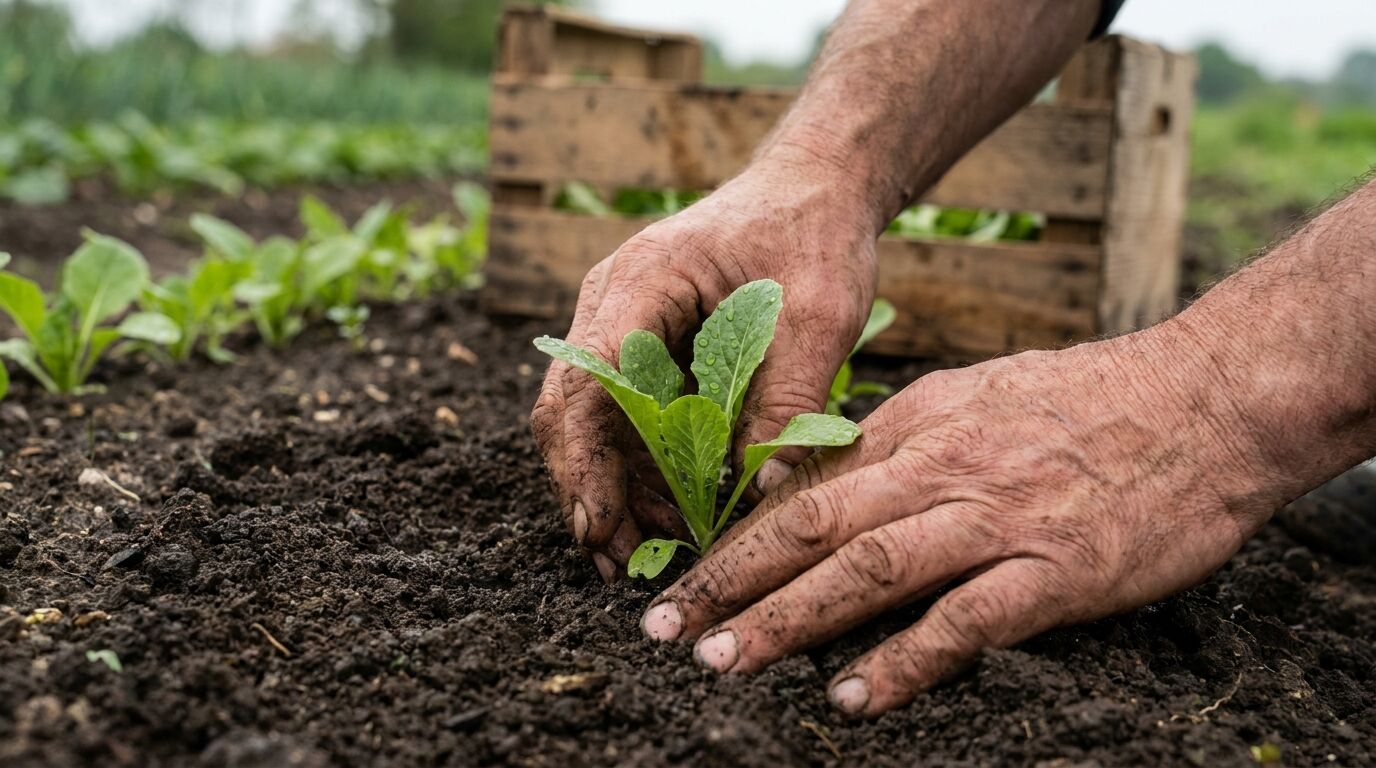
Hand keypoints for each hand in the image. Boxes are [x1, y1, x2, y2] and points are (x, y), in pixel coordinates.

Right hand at [532, 156, 881, 578]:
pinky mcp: (643, 348)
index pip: (588, 378)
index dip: (584, 459)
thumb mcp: (820, 315)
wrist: (814, 188)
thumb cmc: (815, 233)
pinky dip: (643, 467)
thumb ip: (789, 399)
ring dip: (616, 488)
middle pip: (572, 409)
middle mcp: (614, 302)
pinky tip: (672, 513)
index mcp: (644, 279)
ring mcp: (622, 325)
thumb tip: (763, 492)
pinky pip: (627, 417)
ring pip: (593, 421)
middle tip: (619, 563)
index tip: (598, 525)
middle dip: (590, 489)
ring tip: (652, 551)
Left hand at [640, 324, 1280, 715]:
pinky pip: (963, 622)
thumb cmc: (1091, 399)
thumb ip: (904, 435)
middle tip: (665, 624)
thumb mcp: (979, 395)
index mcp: (919, 426)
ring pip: (869, 570)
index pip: (806, 485)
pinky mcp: (1055, 571)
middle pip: (813, 525)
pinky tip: (852, 698)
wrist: (1206, 400)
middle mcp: (941, 469)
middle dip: (729, 578)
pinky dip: (903, 662)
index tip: (684, 573)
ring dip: (788, 619)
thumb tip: (831, 476)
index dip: (736, 533)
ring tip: (725, 661)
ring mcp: (996, 520)